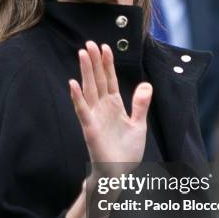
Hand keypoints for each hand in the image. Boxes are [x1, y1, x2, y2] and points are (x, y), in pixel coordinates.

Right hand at [69, 41, 152, 177]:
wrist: (119, 174)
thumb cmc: (126, 152)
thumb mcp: (138, 125)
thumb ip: (141, 105)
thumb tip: (146, 85)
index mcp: (115, 106)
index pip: (110, 80)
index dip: (107, 64)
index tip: (105, 47)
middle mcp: (103, 108)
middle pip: (98, 80)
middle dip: (94, 62)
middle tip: (89, 43)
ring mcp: (95, 117)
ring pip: (89, 90)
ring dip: (85, 72)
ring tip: (82, 54)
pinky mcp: (90, 128)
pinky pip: (82, 110)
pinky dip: (77, 97)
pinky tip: (72, 83)